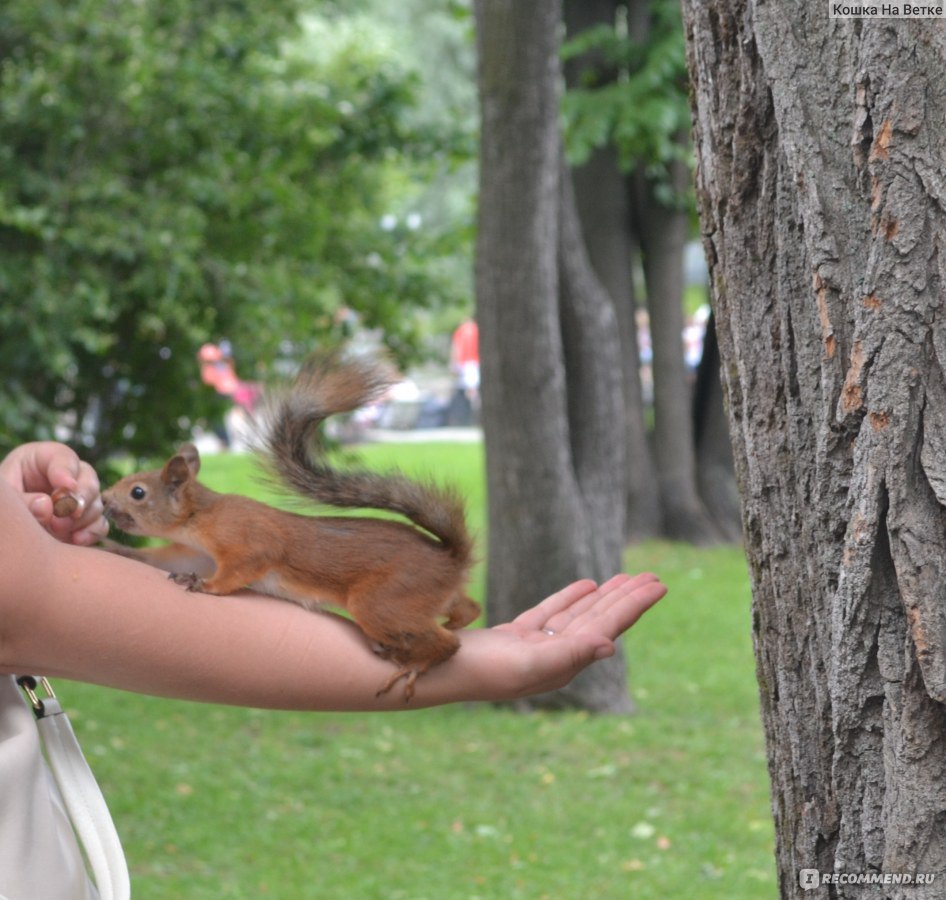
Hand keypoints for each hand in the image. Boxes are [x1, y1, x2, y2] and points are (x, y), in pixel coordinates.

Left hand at [0, 442, 108, 544]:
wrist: (8, 525)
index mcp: (43, 460)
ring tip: (56, 529)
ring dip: (80, 518)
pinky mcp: (84, 522)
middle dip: (80, 497)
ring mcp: (79, 500)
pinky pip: (100, 525)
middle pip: (89, 478)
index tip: (67, 486)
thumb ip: (22, 500)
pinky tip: (75, 539)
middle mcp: (68, 477)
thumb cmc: (4, 504)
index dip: (66, 472)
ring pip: (95, 503)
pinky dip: (91, 533)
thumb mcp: (6, 497)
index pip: (63, 458)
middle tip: (65, 512)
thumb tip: (47, 509)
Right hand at [463, 572, 665, 700]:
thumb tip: (610, 645)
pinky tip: (586, 586)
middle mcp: (554, 658)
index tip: (658, 585)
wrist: (433, 672)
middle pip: (599, 621)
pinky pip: (550, 614)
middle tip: (653, 578)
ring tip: (626, 579)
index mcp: (562, 664)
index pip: (606, 627)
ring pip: (577, 616)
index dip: (633, 605)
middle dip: (625, 599)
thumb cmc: (479, 672)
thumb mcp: (527, 665)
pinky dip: (569, 598)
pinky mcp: (513, 637)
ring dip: (602, 597)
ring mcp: (533, 647)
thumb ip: (569, 654)